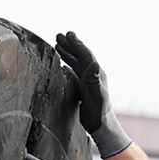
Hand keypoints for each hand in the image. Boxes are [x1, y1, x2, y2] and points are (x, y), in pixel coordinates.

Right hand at [55, 32, 131, 157]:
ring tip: (57, 45)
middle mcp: (93, 75)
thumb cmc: (99, 111)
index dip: (77, 44)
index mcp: (96, 74)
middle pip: (80, 56)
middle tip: (59, 35)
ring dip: (68, 54)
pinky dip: (68, 66)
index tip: (68, 34)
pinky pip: (75, 73)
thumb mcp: (97, 95)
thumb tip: (94, 64)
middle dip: (70, 45)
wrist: (100, 125)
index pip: (86, 54)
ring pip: (77, 63)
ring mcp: (88, 81)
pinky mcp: (84, 88)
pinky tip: (61, 65)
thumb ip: (95, 79)